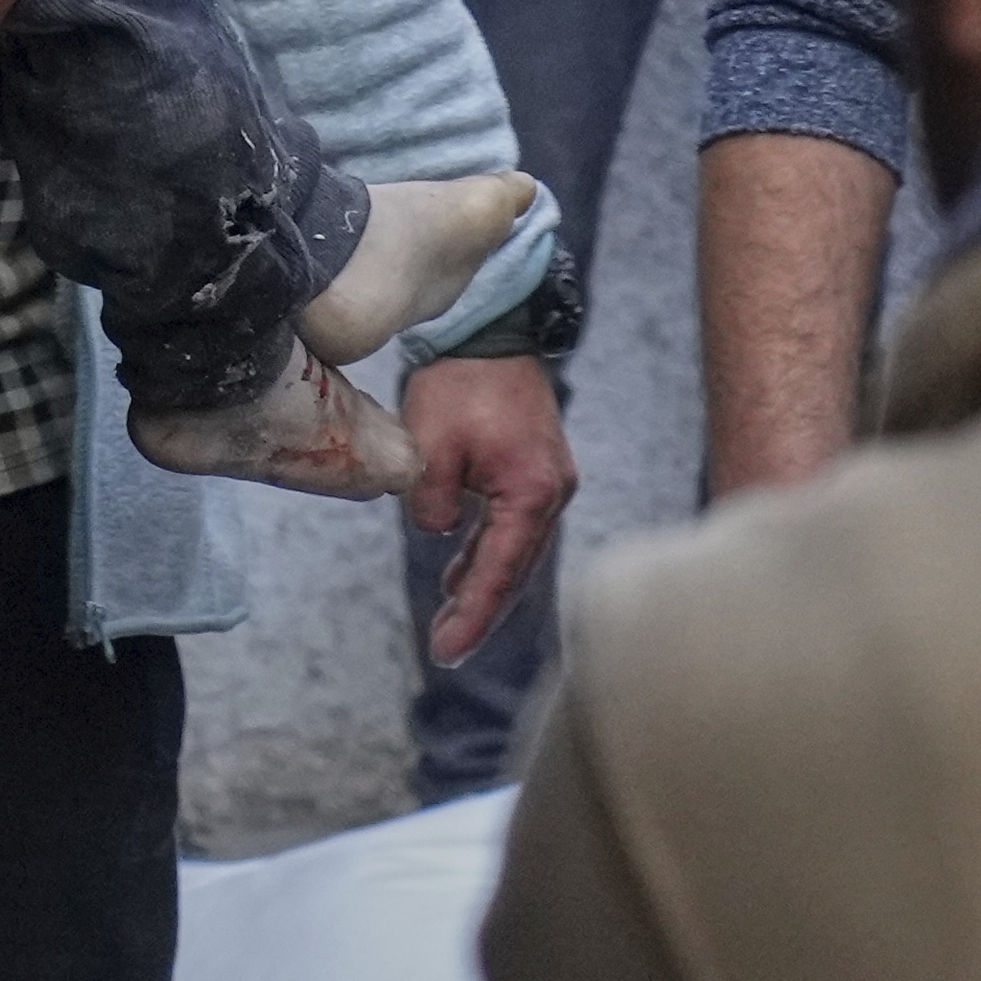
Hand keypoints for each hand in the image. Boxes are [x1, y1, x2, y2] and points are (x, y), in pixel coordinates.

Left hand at [396, 356, 578, 667]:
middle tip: (445, 649)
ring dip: (482, 583)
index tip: (446, 651)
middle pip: (515, 570)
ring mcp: (549, 482)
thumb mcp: (430, 448)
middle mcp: (551, 494)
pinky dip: (487, 552)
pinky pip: (513, 526)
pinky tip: (458, 571)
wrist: (492, 329)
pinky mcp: (537, 470)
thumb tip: (438, 531)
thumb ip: (430, 503)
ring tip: (448, 618)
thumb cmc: (462, 383)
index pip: (498, 572)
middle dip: (479, 611)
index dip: (472, 616)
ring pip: (515, 551)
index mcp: (530, 494)